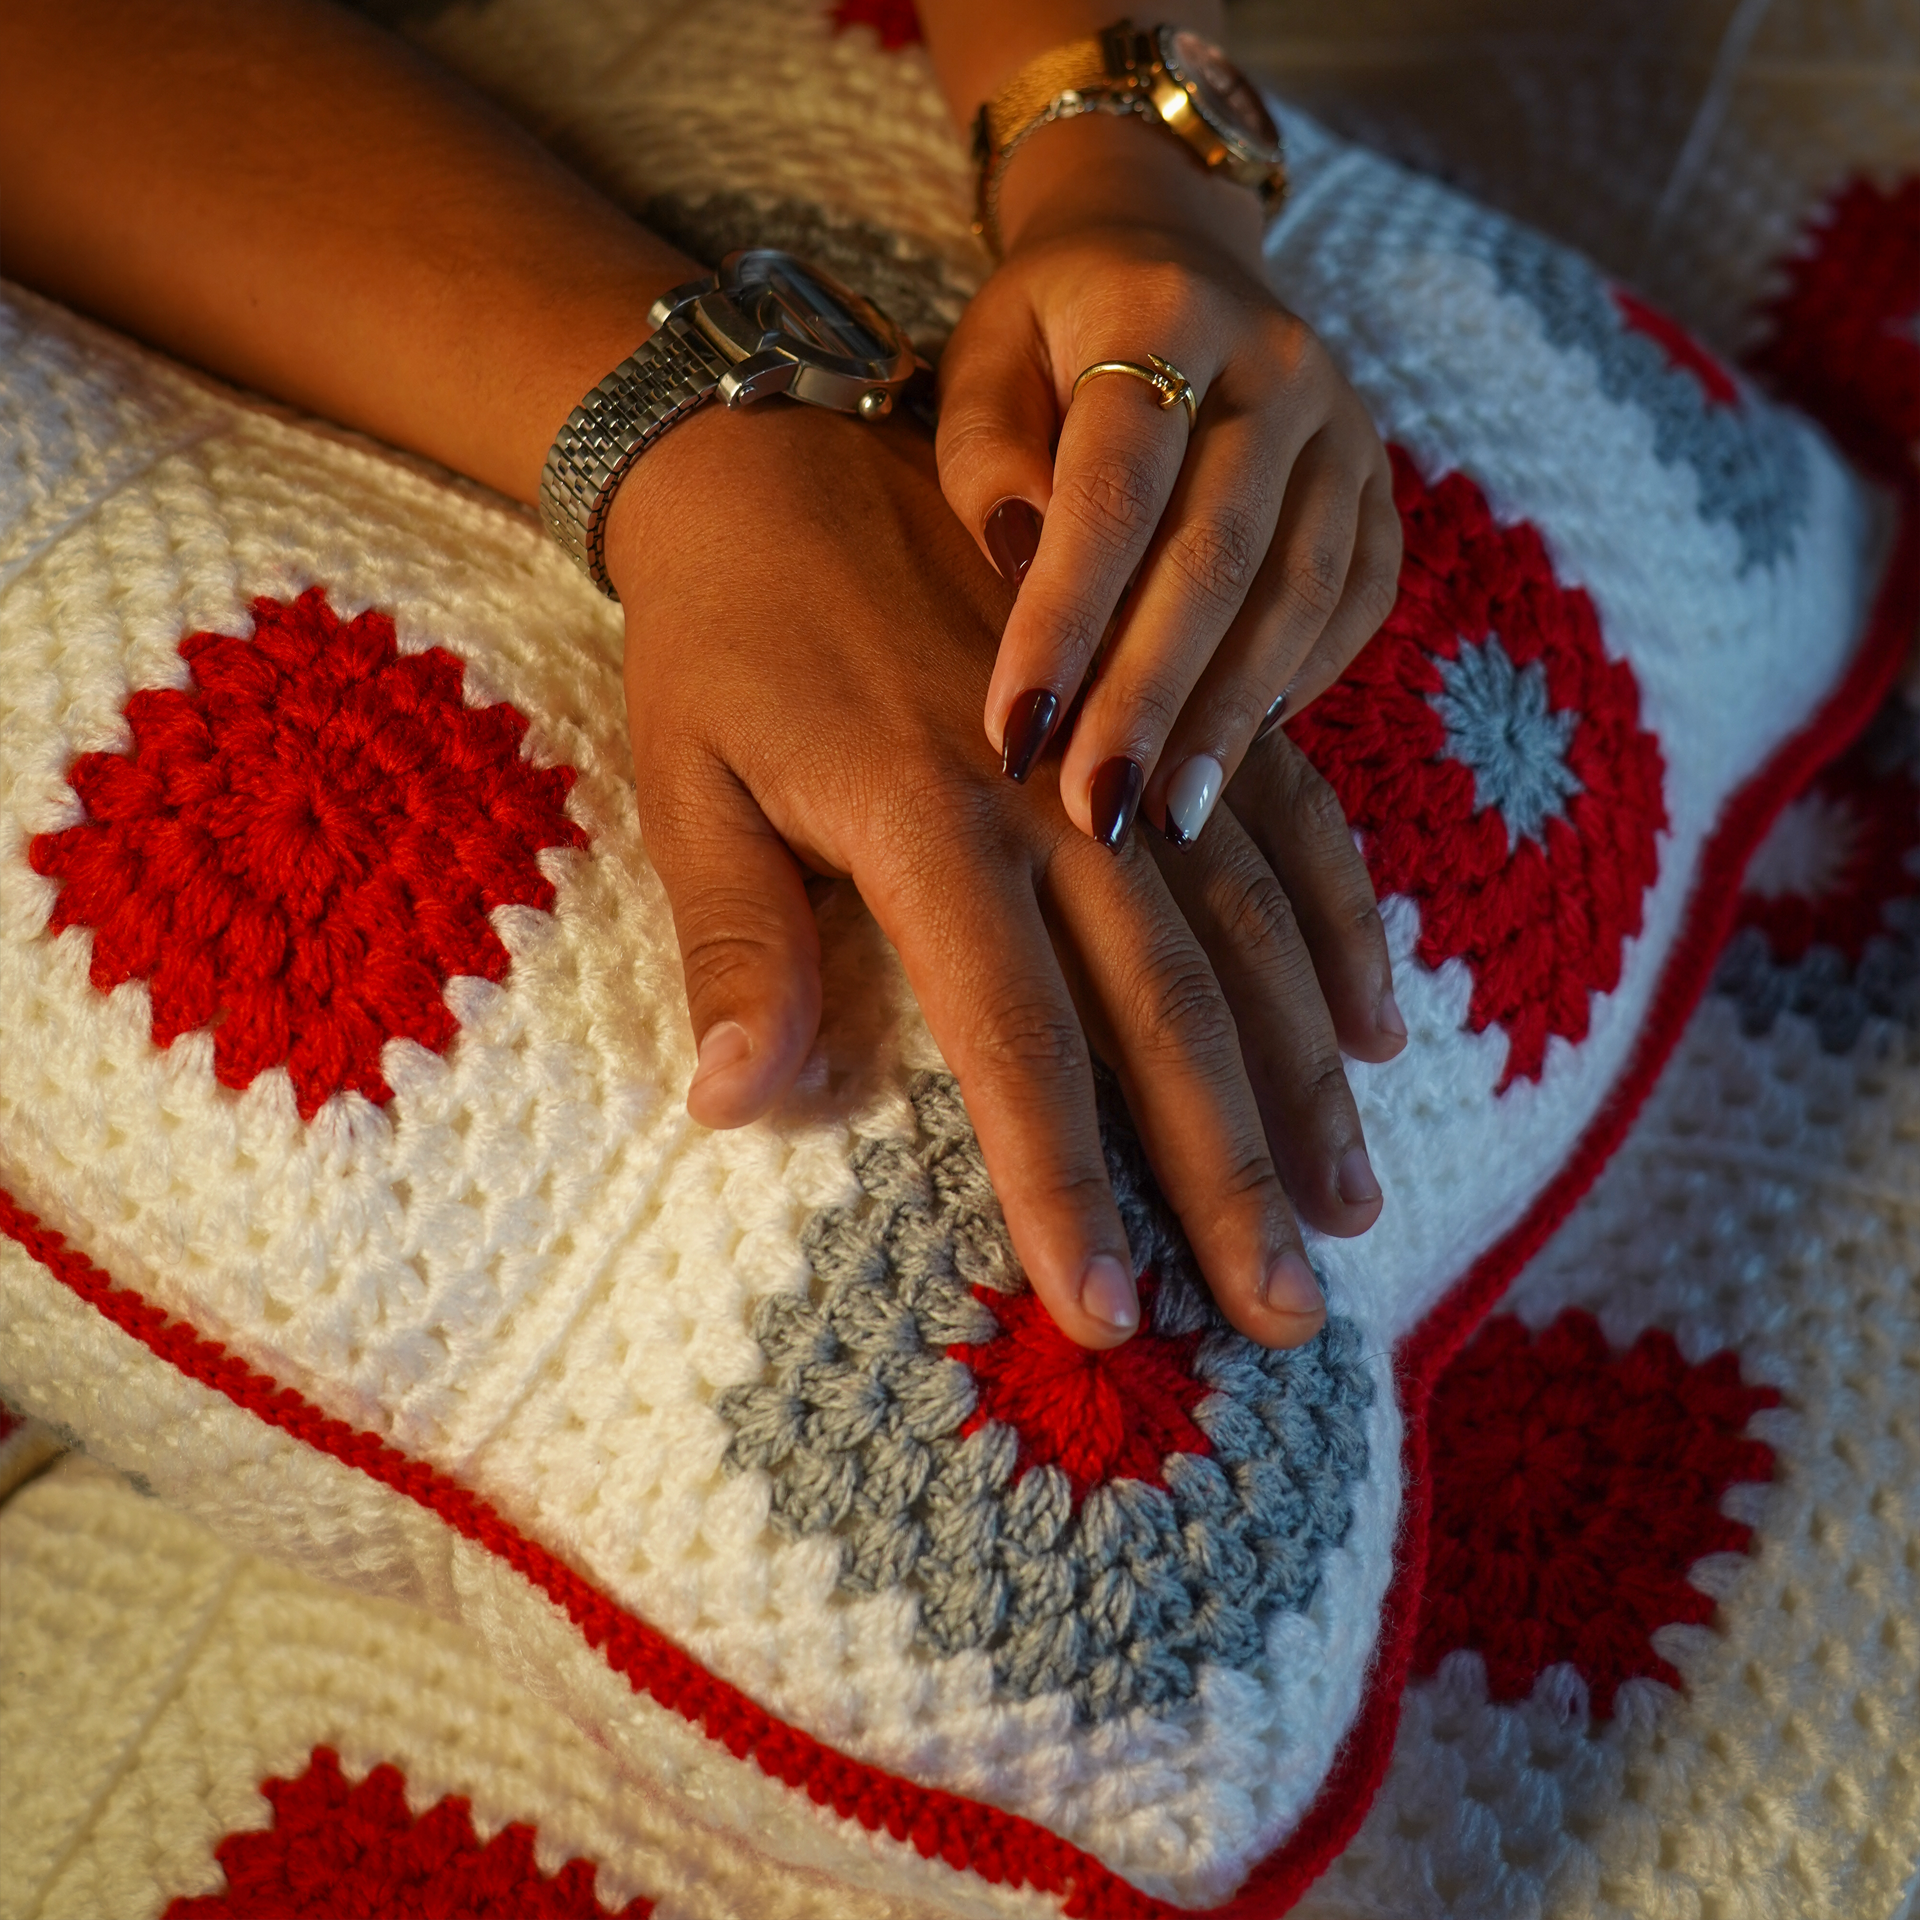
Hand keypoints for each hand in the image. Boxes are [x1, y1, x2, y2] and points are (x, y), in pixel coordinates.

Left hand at [607, 399, 1395, 1351]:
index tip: (1110, 1315)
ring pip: (1249, 933)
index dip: (1064, 1185)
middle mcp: (1058, 792)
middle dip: (1225, 1173)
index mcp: (930, 822)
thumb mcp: (688, 780)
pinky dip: (1336, 926)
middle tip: (1283, 1312)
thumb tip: (735, 1111)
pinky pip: (1287, 819)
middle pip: (1167, 1009)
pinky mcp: (1172, 699)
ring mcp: (1132, 741)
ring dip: (1304, 1080)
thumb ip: (738, 942)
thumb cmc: (717, 634)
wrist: (775, 445)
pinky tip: (1376, 1029)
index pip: (1017, 1041)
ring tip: (1350, 1207)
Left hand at [936, 113, 1402, 884]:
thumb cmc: (1052, 333)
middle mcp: (1279, 365)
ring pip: (1298, 594)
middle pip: (1218, 557)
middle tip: (1094, 812)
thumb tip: (1022, 564)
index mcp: (1164, 313)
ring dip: (1228, 718)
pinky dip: (1296, 685)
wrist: (1169, 254)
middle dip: (1151, 700)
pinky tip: (1233, 756)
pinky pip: (1354, 603)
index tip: (1014, 733)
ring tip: (1166, 818)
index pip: (1115, 492)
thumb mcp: (985, 359)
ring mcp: (1346, 429)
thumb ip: (987, 457)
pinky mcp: (1379, 486)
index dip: (1065, 620)